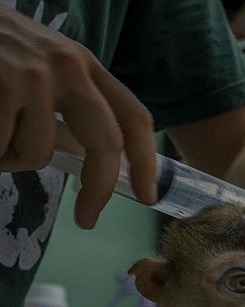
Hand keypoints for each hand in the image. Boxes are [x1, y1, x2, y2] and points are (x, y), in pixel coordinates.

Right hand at [0, 6, 156, 228]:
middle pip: (106, 144)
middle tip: (86, 219)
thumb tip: (94, 166)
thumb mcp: (43, 72)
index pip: (135, 118)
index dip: (146, 162)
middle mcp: (69, 66)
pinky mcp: (4, 86)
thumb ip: (71, 111)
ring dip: (12, 157)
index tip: (148, 196)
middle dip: (99, 189)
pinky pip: (5, 150)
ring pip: (40, 154)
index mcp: (86, 66)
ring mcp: (36, 75)